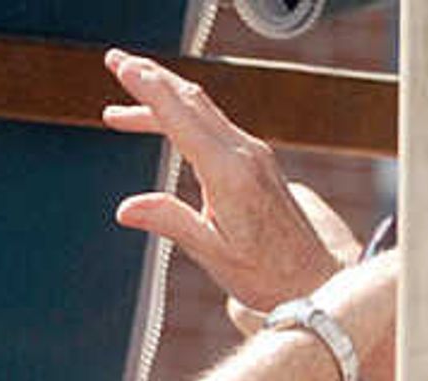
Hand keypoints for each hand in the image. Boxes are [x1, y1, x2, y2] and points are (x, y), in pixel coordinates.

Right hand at [101, 50, 365, 326]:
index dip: (150, 90)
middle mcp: (244, 153)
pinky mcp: (254, 158)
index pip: (182, 119)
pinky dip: (181, 114)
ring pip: (201, 107)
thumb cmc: (265, 271)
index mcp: (230, 173)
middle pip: (192, 99)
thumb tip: (126, 208)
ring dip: (163, 93)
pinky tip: (161, 122)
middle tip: (116, 60)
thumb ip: (171, 222)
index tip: (124, 69)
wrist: (311, 274)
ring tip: (126, 89)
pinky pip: (212, 124)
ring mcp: (252, 152)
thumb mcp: (212, 253)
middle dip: (152, 75)